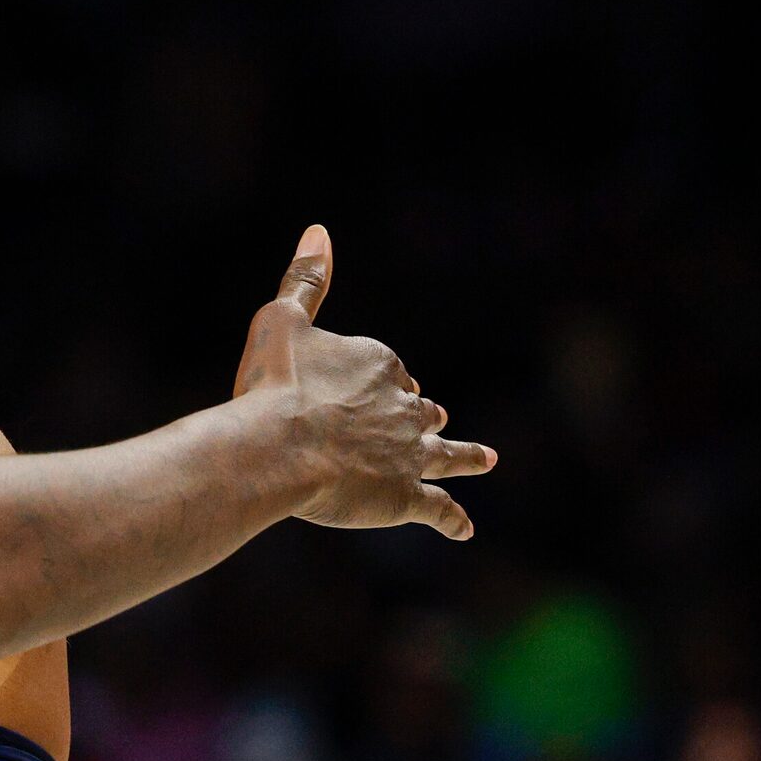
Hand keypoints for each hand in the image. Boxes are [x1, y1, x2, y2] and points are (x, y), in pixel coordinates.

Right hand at [231, 226, 495, 537]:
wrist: (276, 449)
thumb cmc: (272, 385)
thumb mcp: (282, 319)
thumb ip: (305, 279)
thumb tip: (319, 231)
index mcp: (380, 363)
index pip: (388, 371)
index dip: (376, 383)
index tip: (360, 392)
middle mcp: (405, 407)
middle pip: (420, 410)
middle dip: (421, 416)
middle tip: (429, 422)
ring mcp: (409, 454)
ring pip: (446, 455)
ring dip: (466, 456)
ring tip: (487, 459)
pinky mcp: (406, 496)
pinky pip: (439, 509)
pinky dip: (453, 519)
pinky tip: (466, 530)